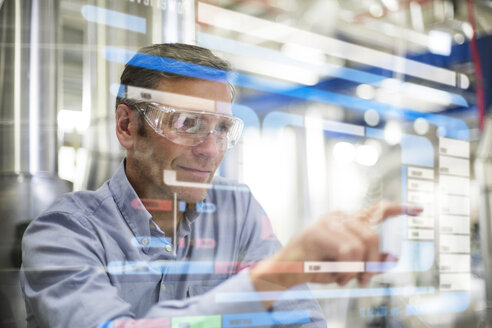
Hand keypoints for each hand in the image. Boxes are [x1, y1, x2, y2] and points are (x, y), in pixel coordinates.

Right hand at [250, 201, 421, 303]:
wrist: (286, 272)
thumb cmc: (316, 267)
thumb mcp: (347, 266)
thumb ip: (368, 261)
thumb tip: (392, 258)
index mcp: (346, 222)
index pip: (376, 210)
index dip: (399, 210)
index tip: (419, 210)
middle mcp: (339, 217)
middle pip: (372, 235)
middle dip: (372, 261)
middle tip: (363, 279)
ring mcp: (327, 222)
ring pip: (361, 244)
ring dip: (356, 269)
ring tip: (344, 278)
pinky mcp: (318, 232)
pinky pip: (347, 252)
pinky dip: (346, 270)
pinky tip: (337, 277)